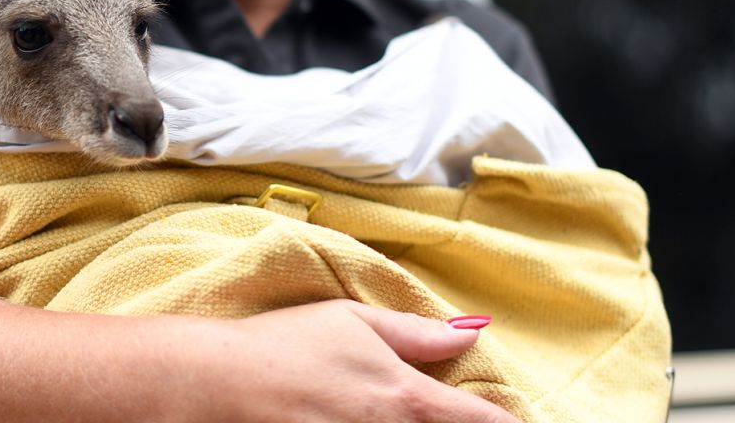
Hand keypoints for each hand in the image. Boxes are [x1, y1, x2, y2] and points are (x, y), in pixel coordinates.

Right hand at [188, 300, 519, 421]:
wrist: (218, 385)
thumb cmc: (284, 346)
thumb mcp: (353, 321)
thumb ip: (418, 333)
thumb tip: (472, 331)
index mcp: (406, 398)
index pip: (479, 422)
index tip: (516, 421)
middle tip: (434, 411)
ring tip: (383, 411)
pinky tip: (355, 419)